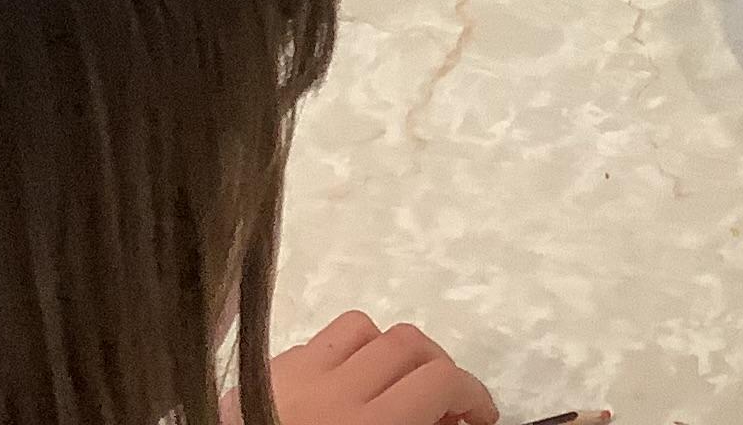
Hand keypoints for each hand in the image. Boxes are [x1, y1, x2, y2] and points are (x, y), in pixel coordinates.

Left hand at [239, 312, 498, 424]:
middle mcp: (333, 391)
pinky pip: (315, 343)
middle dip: (436, 368)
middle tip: (440, 406)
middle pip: (408, 344)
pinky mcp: (262, 375)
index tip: (480, 417)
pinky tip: (336, 392)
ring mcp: (293, 376)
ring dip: (388, 353)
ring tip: (389, 387)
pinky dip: (340, 358)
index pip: (441, 381)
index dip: (474, 394)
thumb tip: (448, 423)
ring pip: (363, 328)